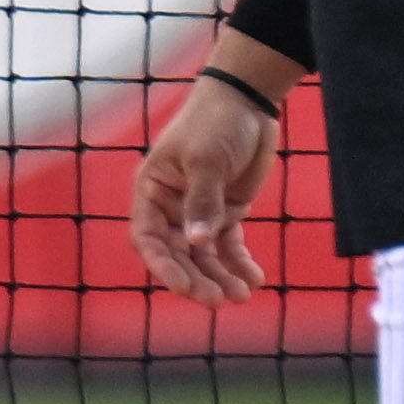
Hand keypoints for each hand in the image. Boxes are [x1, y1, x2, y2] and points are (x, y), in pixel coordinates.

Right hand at [128, 79, 278, 305]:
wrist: (247, 103)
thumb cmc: (214, 123)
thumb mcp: (205, 159)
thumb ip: (202, 202)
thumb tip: (196, 243)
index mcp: (152, 190)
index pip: (148, 238)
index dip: (163, 265)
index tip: (184, 287)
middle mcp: (171, 207)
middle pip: (178, 255)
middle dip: (197, 279)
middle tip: (218, 301)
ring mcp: (199, 212)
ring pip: (205, 256)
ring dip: (220, 277)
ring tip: (242, 296)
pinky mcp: (226, 213)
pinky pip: (230, 246)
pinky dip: (240, 264)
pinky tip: (255, 279)